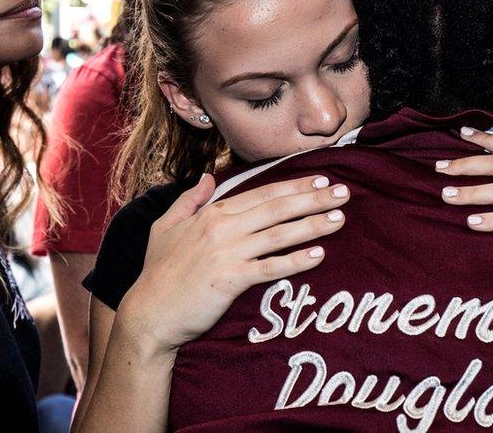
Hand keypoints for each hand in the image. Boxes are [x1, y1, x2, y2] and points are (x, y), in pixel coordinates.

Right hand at [117, 173, 348, 355]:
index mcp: (211, 213)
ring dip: (312, 225)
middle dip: (313, 198)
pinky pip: (270, 268)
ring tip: (339, 219)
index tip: (321, 180)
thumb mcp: (165, 227)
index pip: (261, 193)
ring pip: (278, 234)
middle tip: (344, 193)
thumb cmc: (156, 273)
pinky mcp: (230, 281)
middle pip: (277, 208)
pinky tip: (318, 256)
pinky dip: (295, 261)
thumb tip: (207, 178)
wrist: (147, 313)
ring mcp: (226, 253)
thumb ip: (189, 201)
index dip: (294, 186)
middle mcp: (221, 228)